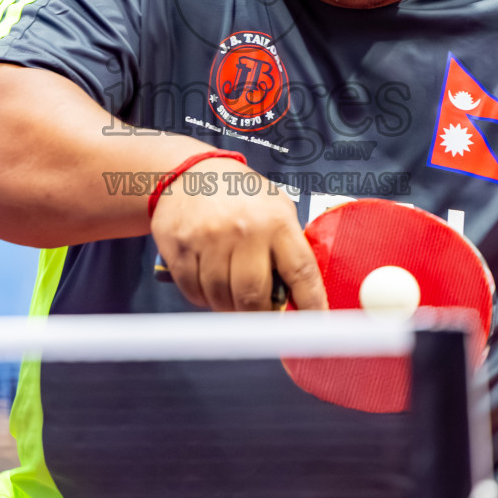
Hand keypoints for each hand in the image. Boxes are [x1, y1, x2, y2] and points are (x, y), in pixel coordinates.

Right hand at [150, 158, 327, 311]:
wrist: (189, 172)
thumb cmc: (239, 194)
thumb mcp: (276, 208)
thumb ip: (289, 246)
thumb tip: (300, 294)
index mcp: (276, 222)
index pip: (301, 273)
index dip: (311, 305)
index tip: (315, 325)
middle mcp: (244, 231)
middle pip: (254, 297)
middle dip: (260, 316)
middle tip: (261, 315)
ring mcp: (210, 240)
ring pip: (221, 299)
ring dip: (229, 307)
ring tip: (232, 294)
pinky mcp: (181, 248)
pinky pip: (194, 292)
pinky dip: (203, 298)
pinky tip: (209, 284)